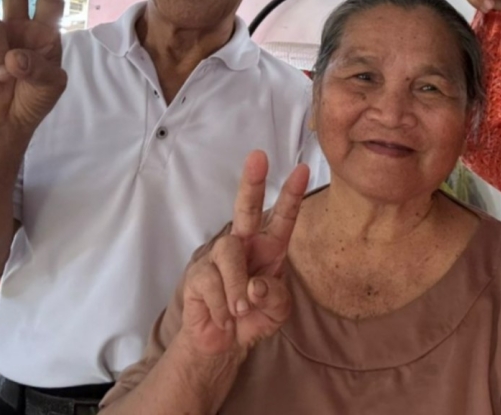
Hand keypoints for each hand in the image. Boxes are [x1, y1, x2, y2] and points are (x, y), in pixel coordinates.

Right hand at [180, 151, 309, 358]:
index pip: (283, 217)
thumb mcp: (277, 311)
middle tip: (258, 157)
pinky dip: (222, 307)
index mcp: (269, 248)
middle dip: (252, 182)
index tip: (303, 169)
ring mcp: (217, 257)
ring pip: (228, 252)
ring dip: (237, 288)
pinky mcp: (197, 274)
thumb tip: (255, 285)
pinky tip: (223, 318)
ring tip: (240, 310)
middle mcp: (244, 244)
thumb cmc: (254, 318)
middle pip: (246, 208)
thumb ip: (275, 296)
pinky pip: (211, 282)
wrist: (223, 344)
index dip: (292, 194)